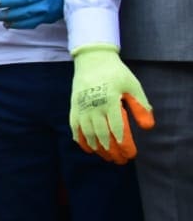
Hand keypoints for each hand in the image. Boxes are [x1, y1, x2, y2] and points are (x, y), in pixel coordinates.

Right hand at [69, 45, 153, 163]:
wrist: (92, 60)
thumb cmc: (116, 73)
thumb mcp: (133, 86)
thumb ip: (141, 107)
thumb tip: (148, 127)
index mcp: (109, 101)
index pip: (117, 129)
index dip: (124, 145)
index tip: (131, 154)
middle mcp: (93, 106)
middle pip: (102, 135)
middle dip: (112, 151)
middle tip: (120, 160)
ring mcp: (81, 107)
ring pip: (87, 134)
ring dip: (98, 149)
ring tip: (107, 157)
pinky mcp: (73, 107)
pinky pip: (74, 127)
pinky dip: (81, 140)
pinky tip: (88, 149)